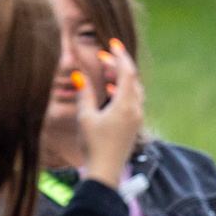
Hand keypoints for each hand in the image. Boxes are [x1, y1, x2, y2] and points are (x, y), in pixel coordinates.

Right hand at [76, 39, 143, 189]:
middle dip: (118, 66)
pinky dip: (123, 91)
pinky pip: (132, 101)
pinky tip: (111, 91)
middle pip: (132, 80)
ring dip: (121, 78)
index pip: (127, 72)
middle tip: (103, 58)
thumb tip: (79, 74)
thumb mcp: (85, 117)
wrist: (105, 172)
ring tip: (105, 72)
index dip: (120, 56)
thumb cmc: (94, 145)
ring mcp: (136, 118)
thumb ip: (84, 93)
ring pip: (133, 90)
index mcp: (126, 105)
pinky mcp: (133, 126)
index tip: (112, 43)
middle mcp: (135, 110)